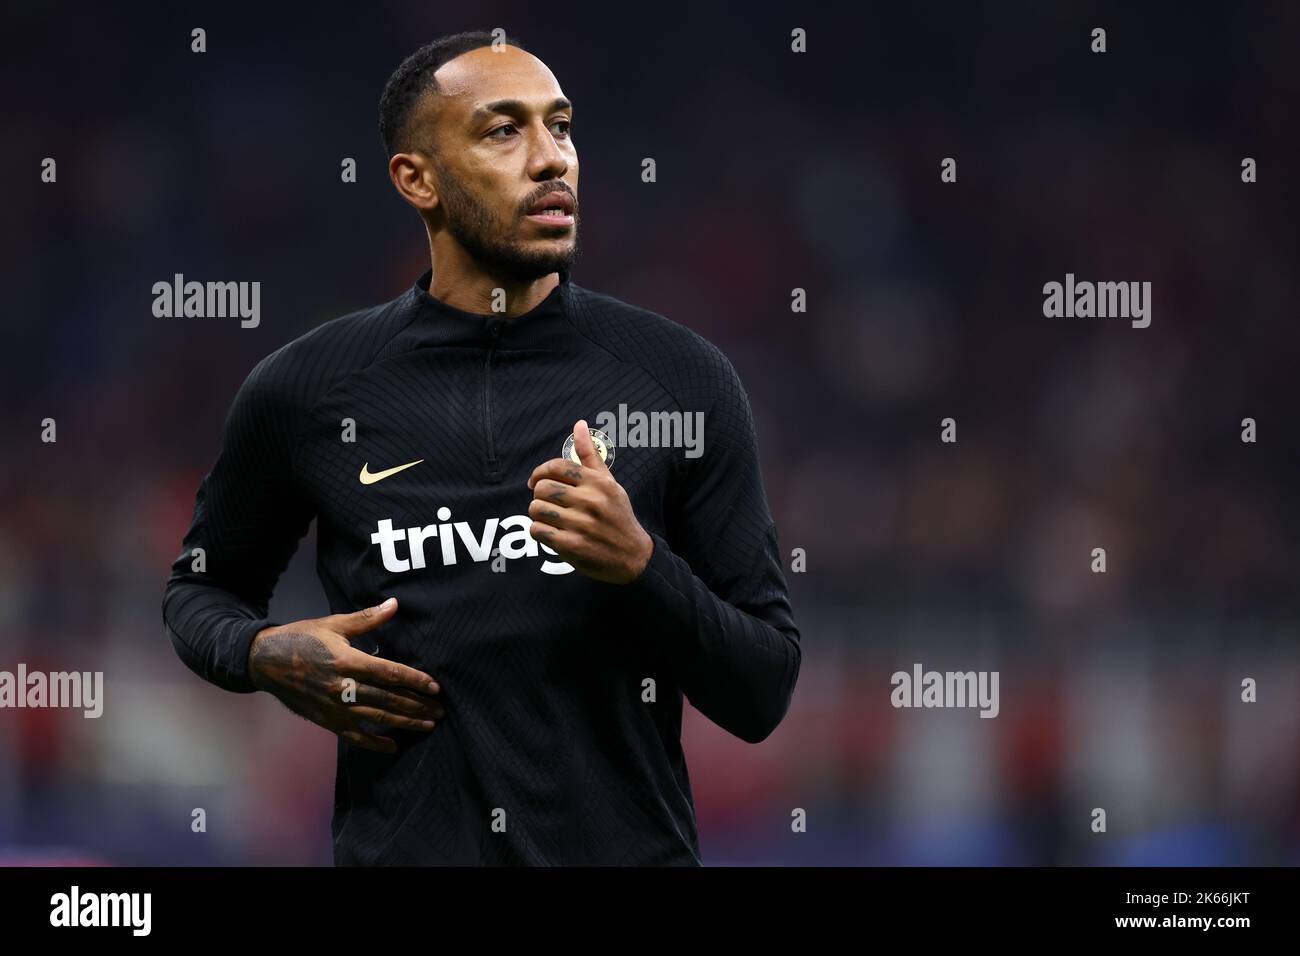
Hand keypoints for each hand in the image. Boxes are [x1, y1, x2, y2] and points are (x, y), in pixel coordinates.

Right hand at [247, 598, 442, 752]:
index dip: (414, 680)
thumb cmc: (302, 638)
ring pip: (376, 719)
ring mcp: (333, 707)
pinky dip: (374, 743)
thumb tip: (394, 604)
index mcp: (347, 661)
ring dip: (404, 723)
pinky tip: (392, 746)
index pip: (389, 673)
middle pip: (388, 700)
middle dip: (417, 706)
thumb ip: (367, 618)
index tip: (435, 687)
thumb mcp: (334, 624)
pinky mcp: (325, 720)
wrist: (265, 661)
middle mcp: (342, 687)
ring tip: (427, 725)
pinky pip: (354, 736)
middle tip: (439, 711)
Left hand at [526, 418, 654, 583]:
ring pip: (536, 509)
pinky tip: (551, 533)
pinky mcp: (571, 546)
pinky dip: (539, 532)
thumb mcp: (609, 483)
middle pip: (542, 488)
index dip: (540, 472)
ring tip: (549, 518)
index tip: (537, 481)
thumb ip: (590, 455)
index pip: (557, 466)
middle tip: (548, 503)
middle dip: (539, 495)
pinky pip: (538, 531)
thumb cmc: (617, 515)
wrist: (633, 556)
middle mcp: (590, 501)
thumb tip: (579, 424)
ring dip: (537, 514)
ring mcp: (581, 524)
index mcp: (598, 483)